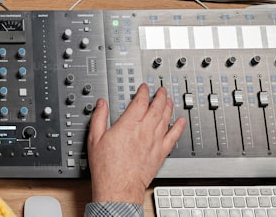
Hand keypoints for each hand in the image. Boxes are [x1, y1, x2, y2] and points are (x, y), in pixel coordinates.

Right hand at [86, 83, 185, 204]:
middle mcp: (143, 131)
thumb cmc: (106, 167)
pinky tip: (181, 122)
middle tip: (162, 90)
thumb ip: (99, 118)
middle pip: (156, 108)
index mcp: (128, 125)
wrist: (118, 187)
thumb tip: (101, 104)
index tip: (144, 88)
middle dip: (160, 97)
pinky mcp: (160, 154)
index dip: (143, 92)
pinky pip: (173, 137)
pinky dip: (178, 128)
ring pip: (165, 119)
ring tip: (169, 100)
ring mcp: (154, 142)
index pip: (140, 102)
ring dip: (169, 107)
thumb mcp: (94, 138)